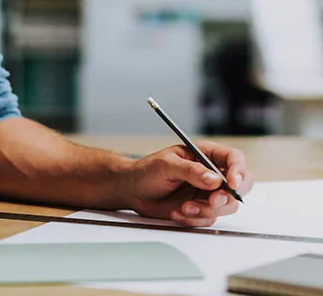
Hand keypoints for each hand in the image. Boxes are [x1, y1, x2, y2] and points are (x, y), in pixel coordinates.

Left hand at [121, 140, 252, 226]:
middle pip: (240, 185)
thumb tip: (214, 179)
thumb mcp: (166, 165)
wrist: (133, 191)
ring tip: (183, 208)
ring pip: (226, 206)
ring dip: (206, 210)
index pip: (233, 158)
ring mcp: (207, 192)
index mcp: (204, 154)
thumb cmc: (147, 170)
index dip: (238, 171)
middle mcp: (210, 173)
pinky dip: (194, 219)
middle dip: (228, 197)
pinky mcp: (201, 209)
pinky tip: (176, 212)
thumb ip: (191, 171)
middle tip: (211, 202)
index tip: (232, 184)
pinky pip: (209, 218)